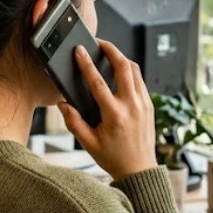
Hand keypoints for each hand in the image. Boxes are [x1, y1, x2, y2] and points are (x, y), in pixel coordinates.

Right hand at [59, 39, 157, 180]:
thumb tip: (63, 104)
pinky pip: (140, 81)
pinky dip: (130, 71)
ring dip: (122, 58)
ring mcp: (143, 104)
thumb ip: (73, 122)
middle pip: (124, 66)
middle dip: (111, 50)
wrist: (139, 170)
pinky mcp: (149, 105)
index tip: (79, 50)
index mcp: (115, 115)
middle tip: (99, 43)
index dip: (86, 63)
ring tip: (109, 53)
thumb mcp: (88, 143)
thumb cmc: (113, 158)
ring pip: (135, 70)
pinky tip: (120, 71)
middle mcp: (132, 106)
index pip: (98, 82)